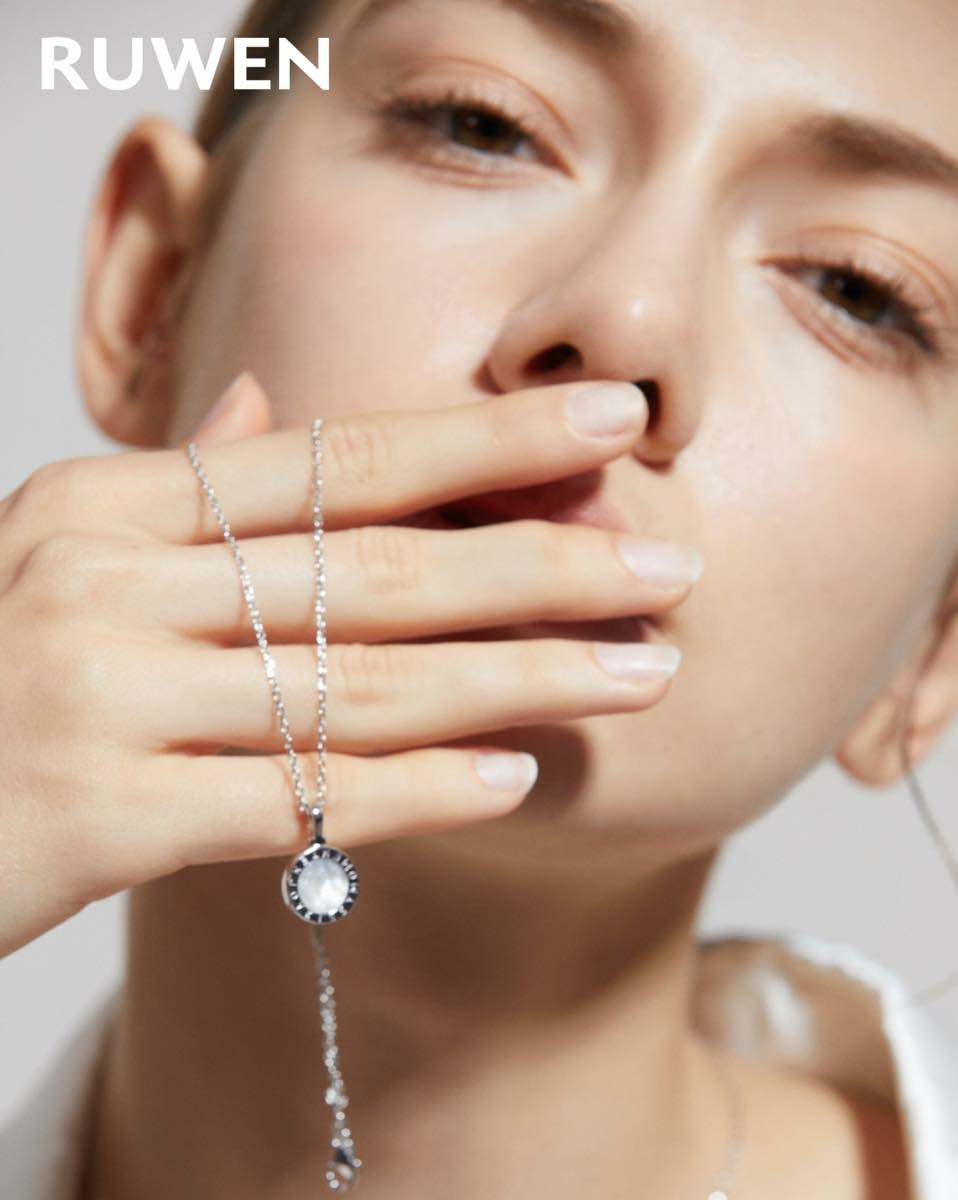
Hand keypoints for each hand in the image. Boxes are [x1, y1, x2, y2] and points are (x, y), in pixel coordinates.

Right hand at [0, 372, 701, 957]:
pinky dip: (414, 795)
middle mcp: (109, 581)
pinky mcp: (95, 817)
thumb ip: (171, 489)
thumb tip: (256, 418)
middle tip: (671, 565)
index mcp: (113, 504)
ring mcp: (100, 695)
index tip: (610, 426)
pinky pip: (293, 801)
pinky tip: (516, 780)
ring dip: (515, 679)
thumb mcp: (53, 549)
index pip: (336, 456)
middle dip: (540, 562)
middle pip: (375, 566)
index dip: (485, 439)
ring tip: (638, 672)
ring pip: (357, 684)